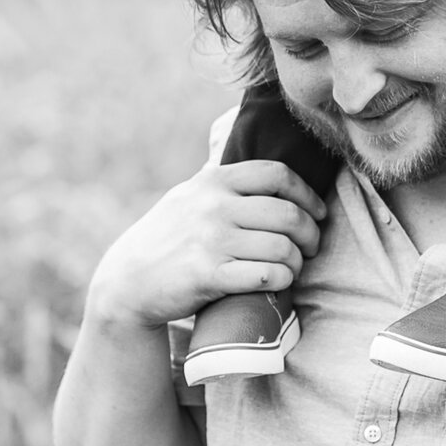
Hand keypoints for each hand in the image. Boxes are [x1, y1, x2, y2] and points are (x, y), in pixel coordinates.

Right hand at [86, 159, 327, 330]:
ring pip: (282, 247)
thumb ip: (224, 182)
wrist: (128, 282)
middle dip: (310, 234)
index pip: (277, 174)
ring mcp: (210, 240)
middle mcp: (213, 206)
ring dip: (297, 262)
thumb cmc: (169, 238)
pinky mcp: (208, 274)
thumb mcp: (189, 196)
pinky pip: (267, 275)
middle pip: (288, 215)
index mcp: (213, 181)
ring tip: (293, 268)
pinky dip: (282, 280)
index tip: (317, 212)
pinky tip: (278, 282)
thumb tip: (267, 162)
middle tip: (310, 248)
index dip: (307, 194)